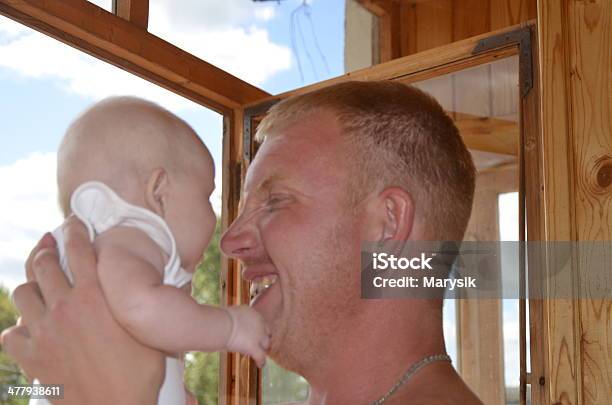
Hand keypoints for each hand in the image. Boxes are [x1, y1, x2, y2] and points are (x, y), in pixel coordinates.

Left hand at [0, 217, 163, 404]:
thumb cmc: (137, 376)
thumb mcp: (145, 333)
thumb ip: (133, 308)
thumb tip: (140, 294)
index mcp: (95, 298)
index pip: (79, 250)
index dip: (75, 231)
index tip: (72, 223)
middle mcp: (65, 309)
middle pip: (44, 265)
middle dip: (46, 250)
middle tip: (50, 245)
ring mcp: (44, 333)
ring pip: (23, 294)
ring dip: (31, 286)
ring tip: (40, 286)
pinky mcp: (31, 358)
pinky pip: (11, 333)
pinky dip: (19, 328)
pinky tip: (31, 329)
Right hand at [225, 306, 269, 367]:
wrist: (220, 324)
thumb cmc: (218, 319)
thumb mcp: (230, 316)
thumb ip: (234, 321)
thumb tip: (228, 325)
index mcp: (252, 313)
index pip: (260, 322)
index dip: (258, 329)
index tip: (254, 334)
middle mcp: (259, 323)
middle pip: (266, 332)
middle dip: (263, 338)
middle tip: (259, 344)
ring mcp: (258, 335)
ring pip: (265, 344)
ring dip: (263, 349)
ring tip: (260, 355)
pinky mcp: (254, 347)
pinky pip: (261, 356)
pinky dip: (261, 361)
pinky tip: (260, 365)